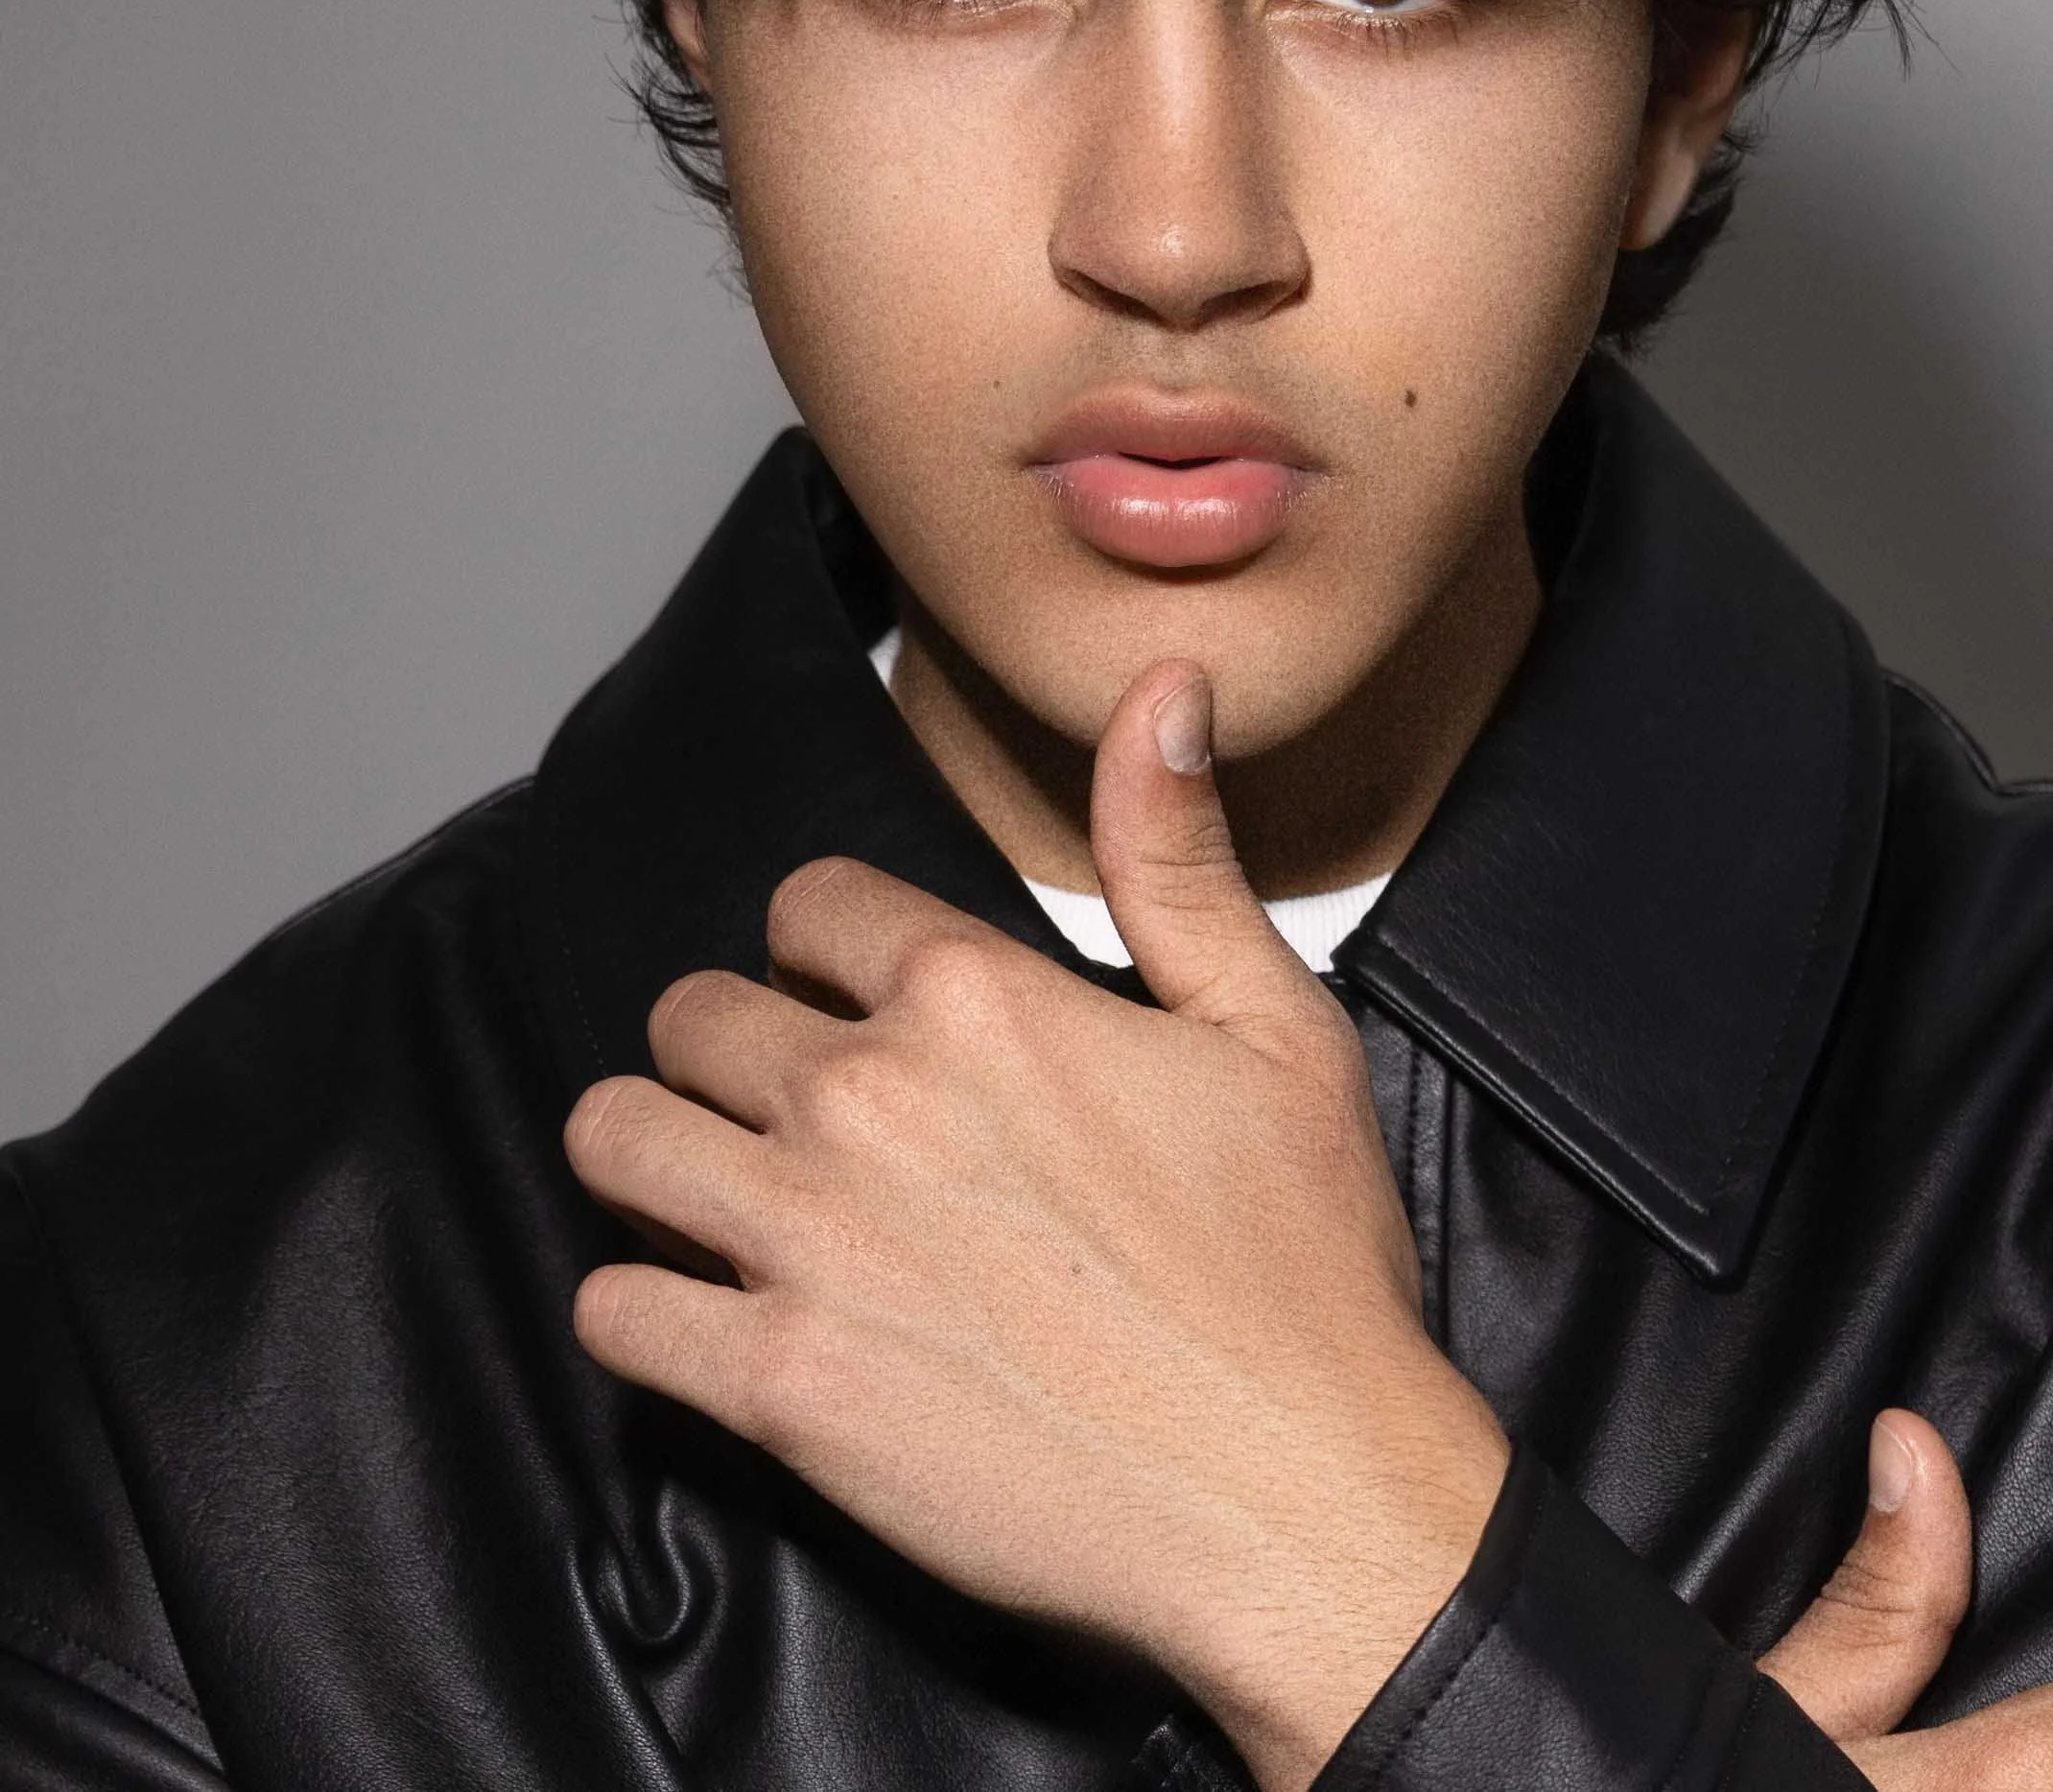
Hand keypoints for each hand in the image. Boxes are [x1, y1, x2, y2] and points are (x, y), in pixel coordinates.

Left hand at [562, 659, 1509, 1791]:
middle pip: (693, 1012)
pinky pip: (612, 1311)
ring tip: (712, 1188)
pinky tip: (707, 1317)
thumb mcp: (1273, 1026)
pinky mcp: (776, 1386)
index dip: (826, 949)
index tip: (858, 1002)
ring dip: (652, 1151)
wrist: (1300, 1504)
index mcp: (974, 994)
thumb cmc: (1301, 1269)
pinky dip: (640, 1308)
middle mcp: (866, 1095)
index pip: (806, 904)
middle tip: (789, 1110)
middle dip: (731, 1047)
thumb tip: (1162, 686)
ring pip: (614, 1137)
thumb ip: (1177, 852)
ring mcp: (807, 1241)